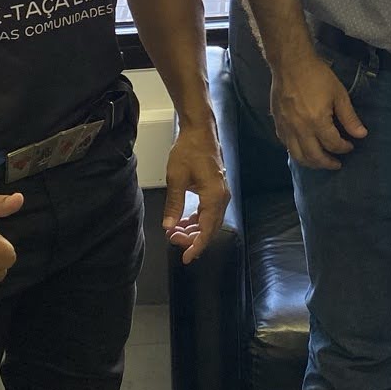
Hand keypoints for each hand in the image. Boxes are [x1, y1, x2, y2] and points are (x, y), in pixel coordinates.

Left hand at [162, 123, 229, 265]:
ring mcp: (220, 193)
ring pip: (209, 221)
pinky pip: (209, 212)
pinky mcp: (216, 189)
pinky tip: (184, 222)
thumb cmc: (189, 150)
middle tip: (173, 241)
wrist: (200, 131)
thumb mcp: (176, 178)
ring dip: (194, 230)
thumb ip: (174, 204)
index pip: (207, 230)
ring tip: (175, 232)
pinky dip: (197, 220)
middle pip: (210, 228)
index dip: (196, 246)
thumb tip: (168, 226)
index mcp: (214, 196)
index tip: (186, 258)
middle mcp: (221, 197)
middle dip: (192, 239)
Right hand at [271, 51, 367, 170]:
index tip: (350, 145)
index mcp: (317, 121)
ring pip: (297, 155)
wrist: (290, 63)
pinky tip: (303, 149)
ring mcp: (286, 127)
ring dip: (311, 163)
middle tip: (337, 164)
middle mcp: (300, 129)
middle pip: (314, 156)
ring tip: (321, 162)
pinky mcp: (278, 123)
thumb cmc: (317, 75)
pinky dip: (296, 152)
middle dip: (328, 163)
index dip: (344, 148)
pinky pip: (286, 145)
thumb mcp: (339, 94)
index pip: (333, 144)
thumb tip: (361, 135)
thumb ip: (349, 117)